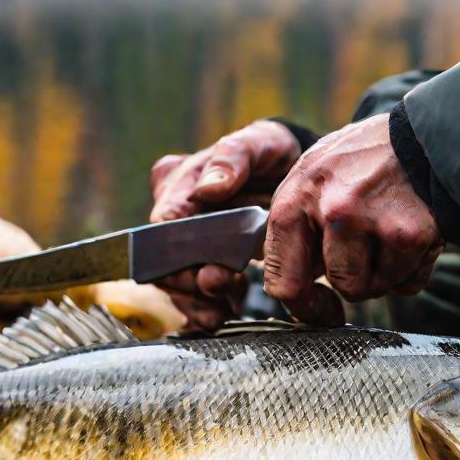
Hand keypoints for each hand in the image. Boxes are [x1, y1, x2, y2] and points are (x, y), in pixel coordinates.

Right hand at [149, 119, 301, 329]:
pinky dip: (206, 308)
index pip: (163, 224)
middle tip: (217, 289)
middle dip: (189, 281)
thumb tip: (207, 188)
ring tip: (219, 314)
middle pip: (165, 259)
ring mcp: (189, 241)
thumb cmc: (270, 152)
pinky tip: (221, 316)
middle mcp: (174, 213)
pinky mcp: (206, 262)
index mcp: (177, 181)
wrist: (296, 170)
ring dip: (196, 302)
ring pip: (177, 282)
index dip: (178, 251)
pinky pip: (196, 293)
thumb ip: (232, 158)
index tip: (200, 269)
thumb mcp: (258, 143)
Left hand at [264, 113, 443, 323]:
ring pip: (375, 288)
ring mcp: (373, 221)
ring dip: (385, 273)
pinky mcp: (412, 233)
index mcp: (295, 201)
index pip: (284, 282)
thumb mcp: (312, 180)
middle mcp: (332, 210)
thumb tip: (292, 292)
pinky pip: (408, 283)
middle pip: (342, 287)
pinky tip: (411, 233)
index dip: (305, 306)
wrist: (424, 135)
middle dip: (357, 277)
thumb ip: (295, 231)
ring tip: (389, 232)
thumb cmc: (362, 163)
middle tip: (368, 244)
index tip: (321, 308)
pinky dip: (413, 268)